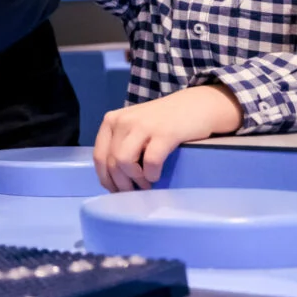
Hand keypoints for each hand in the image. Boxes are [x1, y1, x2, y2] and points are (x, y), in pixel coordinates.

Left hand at [92, 84, 243, 191]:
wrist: (197, 104)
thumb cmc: (165, 120)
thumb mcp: (135, 126)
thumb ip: (121, 143)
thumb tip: (113, 178)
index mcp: (112, 120)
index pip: (99, 156)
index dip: (106, 179)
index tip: (116, 191)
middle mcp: (123, 121)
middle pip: (111, 162)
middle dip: (121, 184)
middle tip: (135, 192)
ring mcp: (143, 126)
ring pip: (124, 162)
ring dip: (135, 180)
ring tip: (146, 184)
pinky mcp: (165, 133)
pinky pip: (150, 162)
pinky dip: (152, 175)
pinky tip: (156, 176)